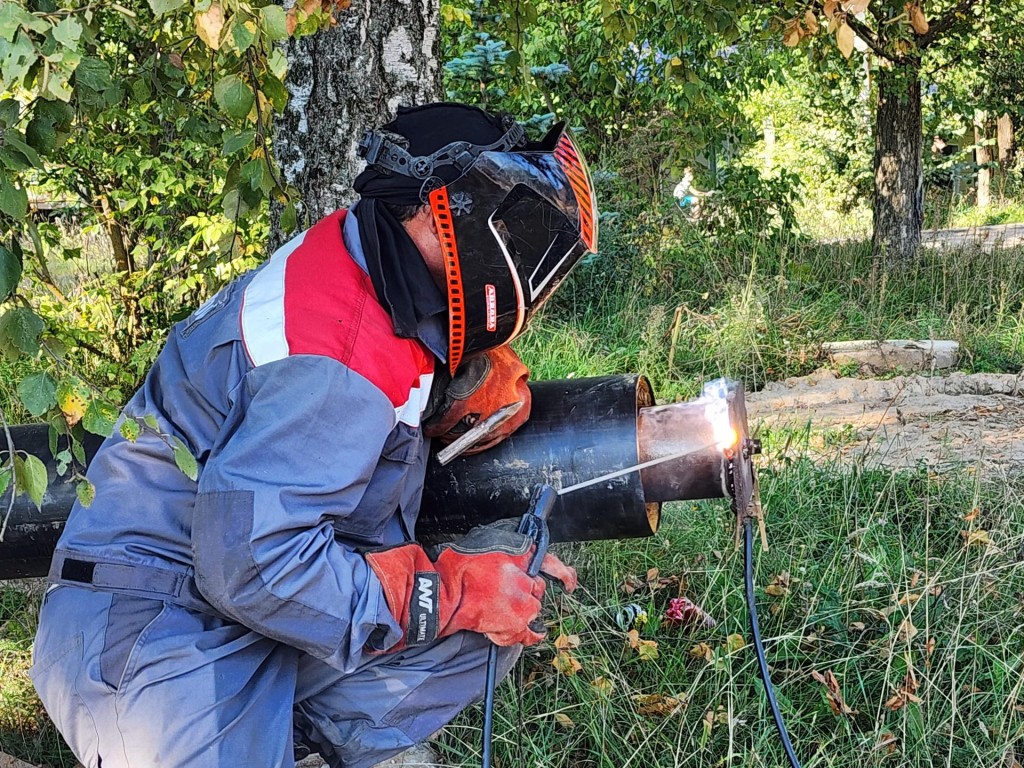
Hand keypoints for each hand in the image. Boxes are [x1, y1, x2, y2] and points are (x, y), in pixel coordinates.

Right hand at [365, 521, 575, 649]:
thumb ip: (510, 549)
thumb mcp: (487, 544)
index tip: (569, 583)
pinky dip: (526, 635)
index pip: (552, 563)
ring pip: (532, 609)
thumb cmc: (458, 568)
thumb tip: (522, 555)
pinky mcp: (514, 624)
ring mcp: (522, 603)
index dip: (564, 574)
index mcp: (520, 555)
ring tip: (496, 608)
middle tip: (501, 593)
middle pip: (537, 589)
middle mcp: (525, 578)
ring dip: (520, 610)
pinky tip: (519, 631)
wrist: (444, 594)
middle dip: (524, 591)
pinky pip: (528, 633)